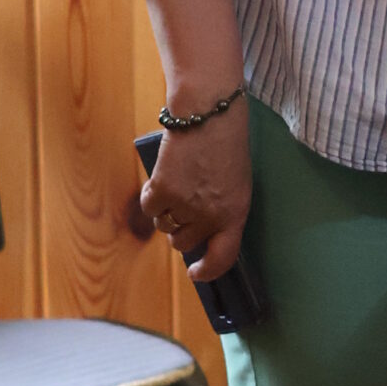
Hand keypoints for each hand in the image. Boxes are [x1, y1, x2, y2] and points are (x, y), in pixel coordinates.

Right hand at [139, 102, 252, 280]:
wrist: (208, 111)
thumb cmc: (226, 142)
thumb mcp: (237, 181)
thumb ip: (223, 208)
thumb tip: (201, 229)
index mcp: (236, 213)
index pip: (224, 256)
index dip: (209, 271)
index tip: (196, 273)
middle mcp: (210, 215)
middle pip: (185, 243)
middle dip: (181, 230)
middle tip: (183, 206)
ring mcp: (185, 205)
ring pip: (165, 226)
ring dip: (166, 212)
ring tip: (177, 183)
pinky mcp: (162, 191)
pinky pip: (149, 207)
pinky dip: (151, 195)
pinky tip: (161, 178)